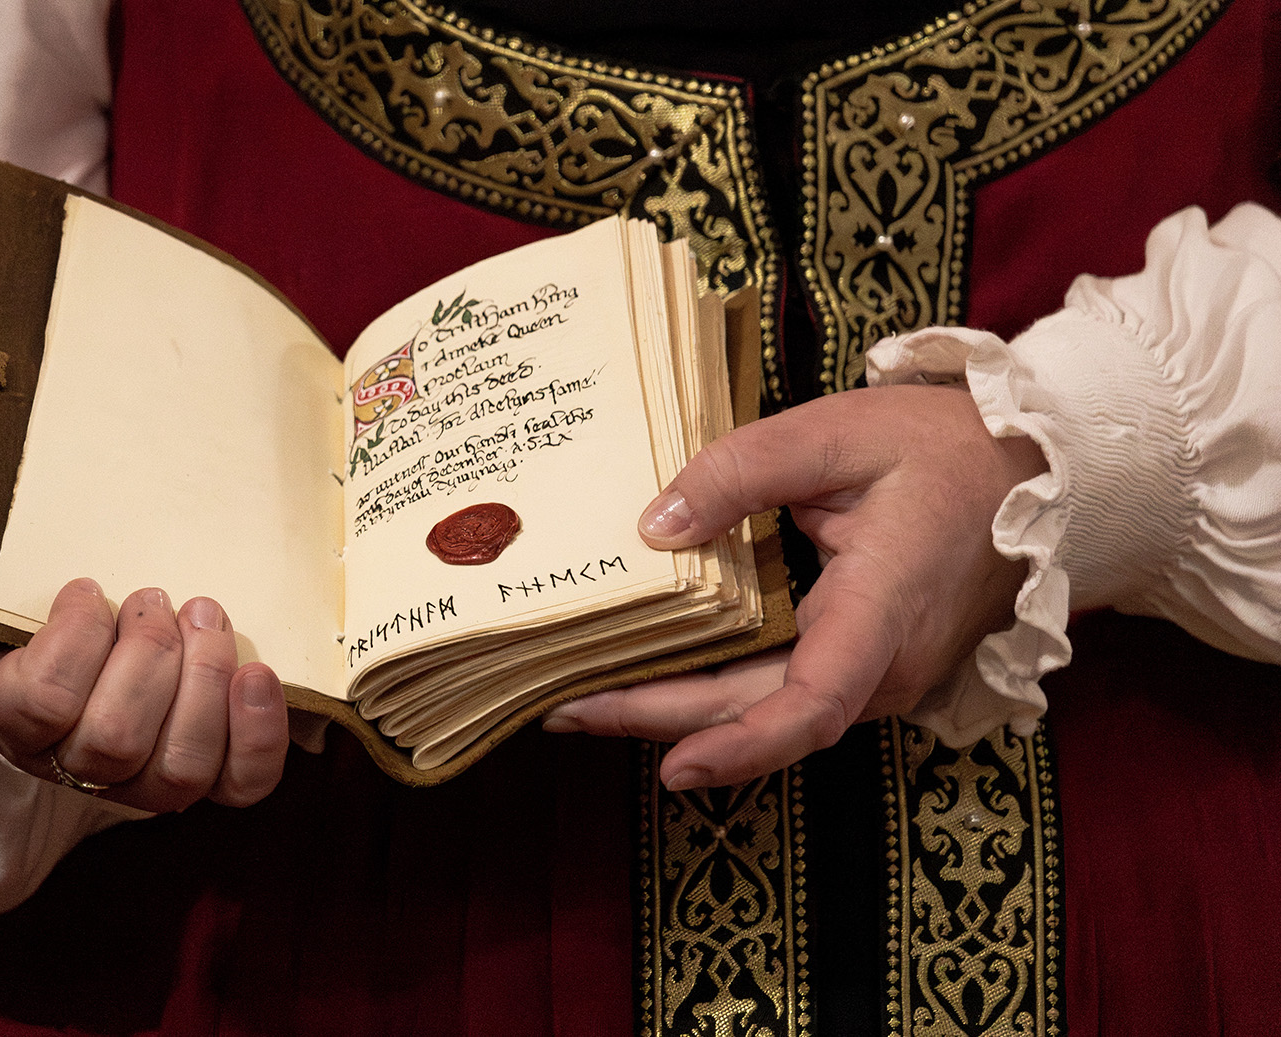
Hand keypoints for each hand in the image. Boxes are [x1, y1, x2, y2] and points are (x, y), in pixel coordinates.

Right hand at [0, 556, 288, 811]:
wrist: (127, 601)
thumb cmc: (45, 598)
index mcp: (16, 718)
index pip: (39, 707)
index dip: (73, 645)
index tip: (90, 586)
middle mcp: (79, 762)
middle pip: (114, 744)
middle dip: (147, 662)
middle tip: (158, 598)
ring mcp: (150, 776)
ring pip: (179, 771)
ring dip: (202, 685)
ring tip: (207, 617)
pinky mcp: (219, 772)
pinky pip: (243, 784)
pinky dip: (258, 733)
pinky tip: (258, 673)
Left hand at [544, 384, 1045, 789]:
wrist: (1034, 472)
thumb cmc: (944, 448)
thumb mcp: (836, 433)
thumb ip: (740, 473)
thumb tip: (654, 528)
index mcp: (885, 607)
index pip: (814, 701)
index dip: (743, 745)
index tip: (672, 769)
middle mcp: (887, 664)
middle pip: (763, 716)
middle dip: (657, 720)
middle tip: (560, 707)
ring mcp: (882, 675)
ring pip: (769, 711)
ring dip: (679, 711)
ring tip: (584, 694)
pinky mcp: (868, 666)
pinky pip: (786, 693)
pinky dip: (716, 691)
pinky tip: (653, 673)